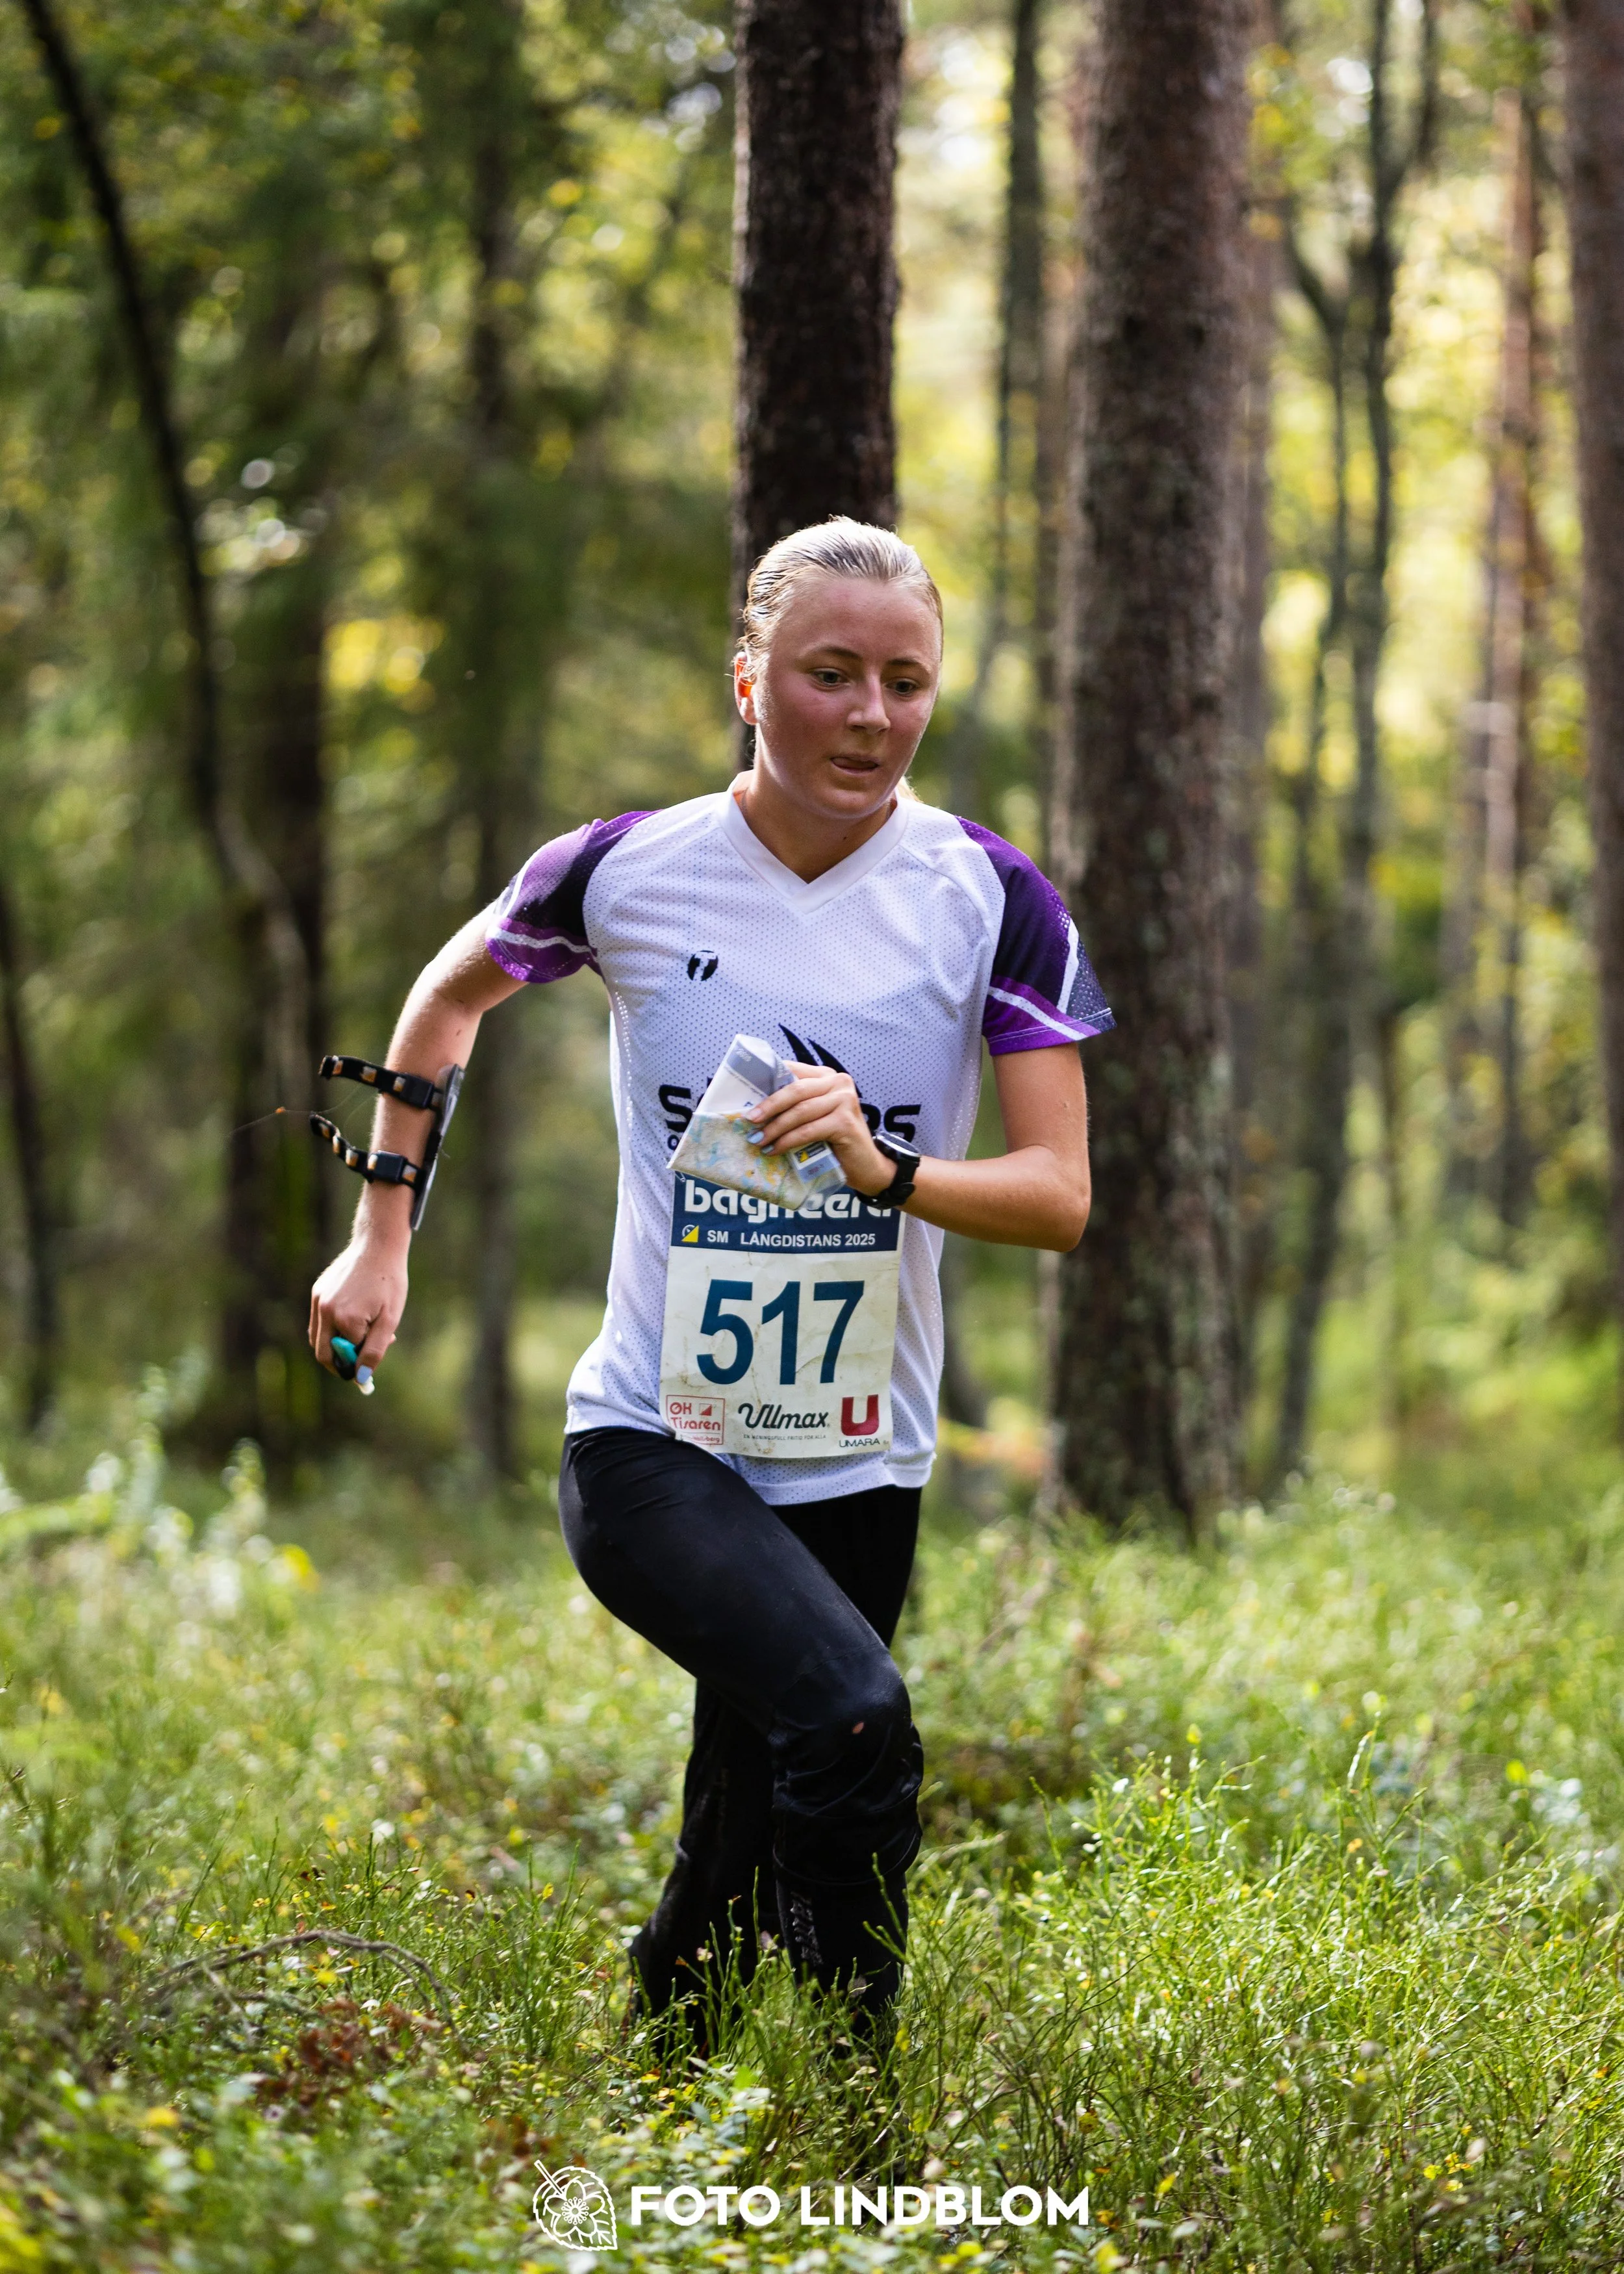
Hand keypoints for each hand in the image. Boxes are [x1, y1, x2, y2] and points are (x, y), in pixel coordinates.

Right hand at [309, 1234, 409, 1378]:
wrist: (378, 1245)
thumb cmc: (389, 1282)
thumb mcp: (389, 1319)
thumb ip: (375, 1350)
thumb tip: (361, 1378)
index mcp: (344, 1318)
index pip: (347, 1355)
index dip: (360, 1361)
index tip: (369, 1364)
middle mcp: (325, 1310)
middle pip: (323, 1353)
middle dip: (340, 1361)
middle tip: (358, 1361)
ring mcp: (317, 1300)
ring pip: (318, 1338)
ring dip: (335, 1344)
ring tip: (362, 1332)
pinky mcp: (316, 1291)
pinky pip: (318, 1321)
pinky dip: (332, 1327)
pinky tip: (354, 1316)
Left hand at [747, 1063, 894, 1195]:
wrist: (866, 1166)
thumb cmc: (835, 1141)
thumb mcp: (814, 1116)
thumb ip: (796, 1105)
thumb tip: (755, 1108)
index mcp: (827, 1077)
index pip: (793, 1071)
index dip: (768, 1080)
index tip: (746, 1093)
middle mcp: (839, 1082)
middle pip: (795, 1090)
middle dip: (768, 1105)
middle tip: (748, 1119)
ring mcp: (844, 1101)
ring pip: (800, 1111)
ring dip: (775, 1127)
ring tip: (757, 1140)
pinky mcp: (845, 1122)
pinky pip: (808, 1130)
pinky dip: (787, 1141)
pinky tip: (774, 1150)